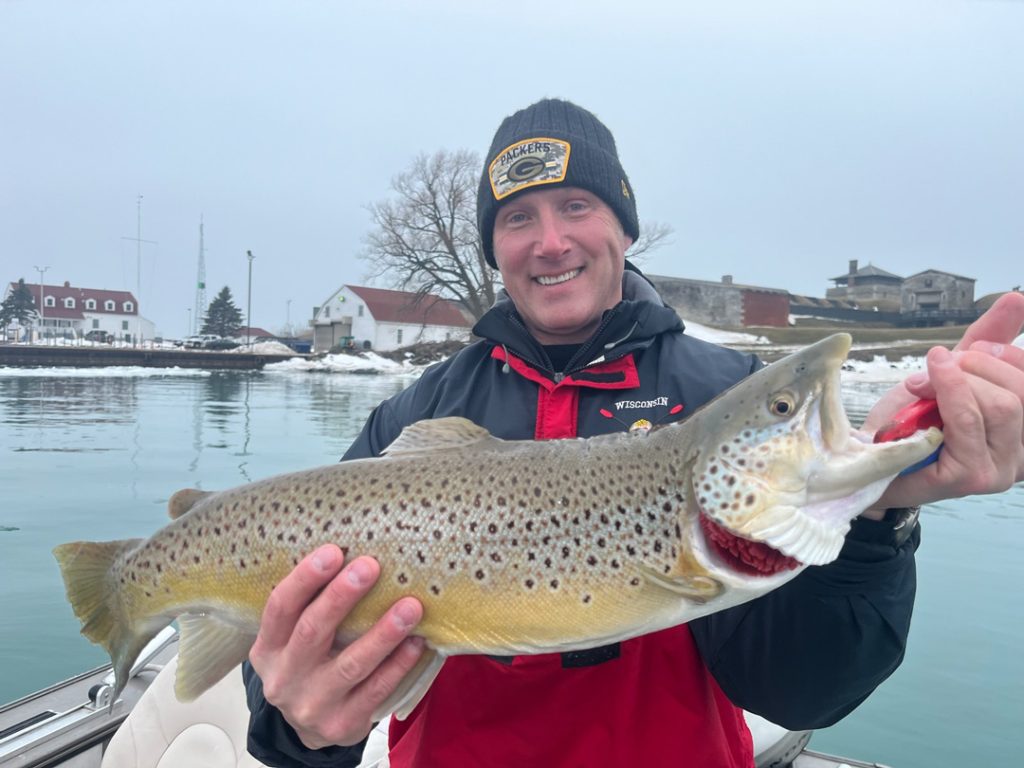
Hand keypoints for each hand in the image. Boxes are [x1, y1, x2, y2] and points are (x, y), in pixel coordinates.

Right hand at [248, 545, 424, 748]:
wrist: (311, 727)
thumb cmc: (310, 664)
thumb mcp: (294, 639)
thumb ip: (311, 606)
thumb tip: (354, 553)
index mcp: (268, 649)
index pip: (280, 608)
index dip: (304, 578)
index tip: (333, 551)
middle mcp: (285, 677)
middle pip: (312, 631)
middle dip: (341, 596)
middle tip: (370, 566)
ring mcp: (312, 704)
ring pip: (351, 664)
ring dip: (383, 633)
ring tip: (411, 606)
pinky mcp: (342, 724)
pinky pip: (376, 690)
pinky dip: (399, 664)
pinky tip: (417, 642)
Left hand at [863, 292, 1023, 512]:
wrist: (871, 458)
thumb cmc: (914, 420)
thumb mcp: (954, 372)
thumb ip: (989, 337)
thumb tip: (1016, 298)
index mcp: (1023, 429)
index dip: (1005, 354)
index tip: (968, 349)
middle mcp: (1021, 456)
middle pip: (1019, 392)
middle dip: (974, 366)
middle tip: (938, 365)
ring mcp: (999, 471)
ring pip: (1000, 405)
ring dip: (956, 381)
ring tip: (924, 383)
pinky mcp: (969, 478)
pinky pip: (967, 421)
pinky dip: (946, 392)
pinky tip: (921, 388)